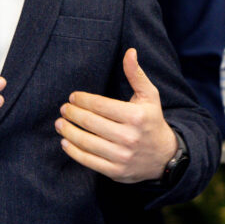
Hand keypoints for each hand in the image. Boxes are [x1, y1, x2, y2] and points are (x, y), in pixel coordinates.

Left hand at [55, 48, 177, 182]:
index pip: (100, 105)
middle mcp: (129, 137)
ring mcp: (122, 156)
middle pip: (91, 123)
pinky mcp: (116, 171)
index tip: (72, 97)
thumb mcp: (149, 96)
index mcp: (136, 117)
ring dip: (68, 132)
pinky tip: (65, 142)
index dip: (82, 100)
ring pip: (87, 142)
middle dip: (72, 114)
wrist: (164, 157)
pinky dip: (73, 151)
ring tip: (59, 124)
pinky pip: (89, 161)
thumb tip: (130, 51)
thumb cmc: (152, 121)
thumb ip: (136, 74)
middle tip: (63, 109)